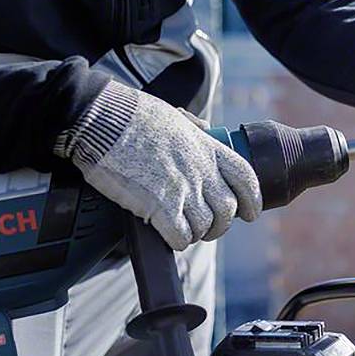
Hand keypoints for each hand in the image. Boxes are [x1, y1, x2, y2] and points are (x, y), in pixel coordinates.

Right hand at [54, 81, 261, 249]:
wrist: (101, 120)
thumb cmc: (132, 115)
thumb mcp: (175, 116)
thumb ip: (194, 126)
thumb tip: (206, 128)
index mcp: (208, 147)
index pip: (246, 178)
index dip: (253, 200)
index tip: (251, 213)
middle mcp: (201, 170)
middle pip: (228, 209)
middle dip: (220, 224)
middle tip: (208, 228)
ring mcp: (182, 188)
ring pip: (206, 226)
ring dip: (198, 234)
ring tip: (186, 232)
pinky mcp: (159, 205)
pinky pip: (181, 236)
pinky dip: (179, 241)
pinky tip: (171, 237)